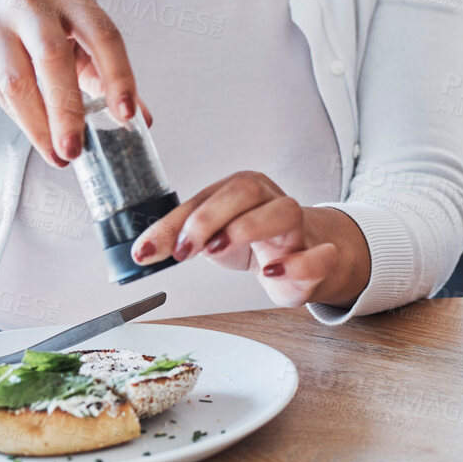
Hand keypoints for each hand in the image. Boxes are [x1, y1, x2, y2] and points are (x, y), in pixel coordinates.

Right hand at [0, 0, 147, 167]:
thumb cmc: (40, 29)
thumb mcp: (76, 40)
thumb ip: (106, 77)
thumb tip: (142, 120)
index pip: (104, 36)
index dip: (118, 75)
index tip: (125, 115)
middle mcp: (35, 3)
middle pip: (54, 57)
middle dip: (68, 110)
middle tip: (76, 149)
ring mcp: (0, 22)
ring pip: (19, 80)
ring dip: (40, 125)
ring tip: (58, 154)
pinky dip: (22, 119)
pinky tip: (38, 137)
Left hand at [130, 171, 370, 307]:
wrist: (301, 256)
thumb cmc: (252, 241)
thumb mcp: (210, 236)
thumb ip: (180, 238)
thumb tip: (142, 251)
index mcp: (241, 191)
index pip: (205, 195)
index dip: (174, 222)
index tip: (148, 250)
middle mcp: (269, 200)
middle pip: (245, 189)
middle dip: (209, 217)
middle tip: (185, 250)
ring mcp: (296, 228)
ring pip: (285, 211)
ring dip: (248, 228)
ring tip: (218, 251)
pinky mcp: (317, 256)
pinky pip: (320, 254)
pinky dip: (299, 263)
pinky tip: (272, 272)